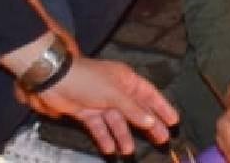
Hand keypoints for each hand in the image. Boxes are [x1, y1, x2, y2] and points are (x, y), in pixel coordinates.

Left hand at [27, 55, 178, 154]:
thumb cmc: (87, 79)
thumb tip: (150, 121)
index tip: (173, 120)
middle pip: (137, 111)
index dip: (162, 107)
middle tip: (162, 139)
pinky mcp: (88, 113)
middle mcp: (116, 91)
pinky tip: (110, 150)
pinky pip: (101, 128)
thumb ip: (132, 109)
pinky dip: (105, 138)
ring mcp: (102, 103)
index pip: (149, 94)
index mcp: (126, 80)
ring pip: (118, 122)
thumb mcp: (114, 93)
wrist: (55, 81)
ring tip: (129, 150)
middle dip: (148, 125)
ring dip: (124, 136)